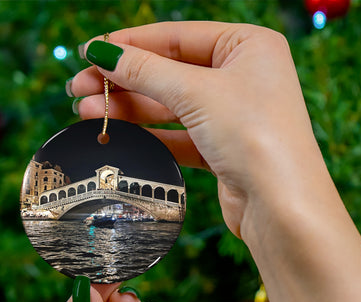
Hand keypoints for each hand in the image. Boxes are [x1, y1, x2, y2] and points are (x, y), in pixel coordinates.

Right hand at [70, 21, 320, 238]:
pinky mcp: (225, 150)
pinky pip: (180, 135)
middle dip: (124, 81)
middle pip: (171, 72)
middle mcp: (244, 77)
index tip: (90, 52)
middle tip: (78, 89)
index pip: (178, 37)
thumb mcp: (196, 92)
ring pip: (172, 106)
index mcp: (249, 46)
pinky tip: (118, 133)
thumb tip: (102, 52)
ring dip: (130, 109)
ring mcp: (235, 116)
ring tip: (86, 112)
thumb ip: (146, 71)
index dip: (131, 44)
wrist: (282, 207)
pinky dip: (150, 135)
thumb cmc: (254, 136)